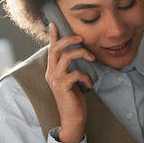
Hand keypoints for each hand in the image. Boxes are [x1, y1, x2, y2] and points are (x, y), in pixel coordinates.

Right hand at [45, 23, 95, 142]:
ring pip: (66, 57)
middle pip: (56, 48)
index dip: (53, 36)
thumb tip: (79, 55)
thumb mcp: (72, 80)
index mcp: (53, 70)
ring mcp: (56, 79)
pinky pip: (76, 73)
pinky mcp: (63, 86)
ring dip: (82, 54)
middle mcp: (51, 73)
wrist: (72, 118)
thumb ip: (71, 68)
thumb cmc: (74, 99)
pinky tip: (90, 85)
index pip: (51, 49)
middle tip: (81, 38)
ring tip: (92, 59)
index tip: (54, 23)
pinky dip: (85, 76)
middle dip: (69, 39)